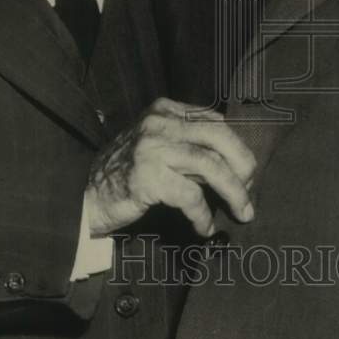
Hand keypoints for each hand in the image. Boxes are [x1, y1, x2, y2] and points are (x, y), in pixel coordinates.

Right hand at [84, 97, 255, 236]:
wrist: (86, 197)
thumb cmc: (128, 174)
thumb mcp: (158, 146)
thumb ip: (189, 144)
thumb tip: (236, 163)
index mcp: (165, 111)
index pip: (214, 121)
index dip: (238, 147)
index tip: (248, 172)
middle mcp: (159, 123)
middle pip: (218, 136)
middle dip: (243, 164)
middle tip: (252, 189)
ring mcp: (152, 148)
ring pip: (210, 165)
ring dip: (233, 192)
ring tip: (243, 212)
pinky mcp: (147, 177)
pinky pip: (190, 195)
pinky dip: (203, 214)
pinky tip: (205, 227)